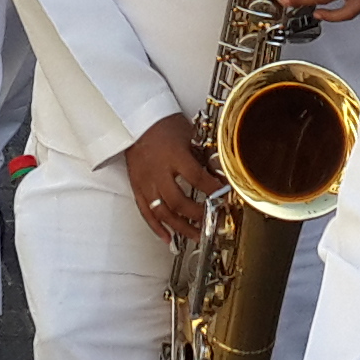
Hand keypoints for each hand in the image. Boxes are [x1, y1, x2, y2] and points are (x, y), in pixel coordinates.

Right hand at [123, 115, 225, 246]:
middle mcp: (158, 172)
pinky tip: (168, 238)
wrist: (135, 121)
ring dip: (180, 228)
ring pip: (162, 212)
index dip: (212, 190)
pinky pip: (145, 212)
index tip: (224, 197)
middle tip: (211, 220)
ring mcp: (145, 182)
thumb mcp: (188, 135)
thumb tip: (219, 175)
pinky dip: (157, 228)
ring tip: (196, 236)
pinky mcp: (137, 188)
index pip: (196, 178)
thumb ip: (203, 156)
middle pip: (178, 201)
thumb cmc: (164, 125)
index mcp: (173, 156)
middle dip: (197, 215)